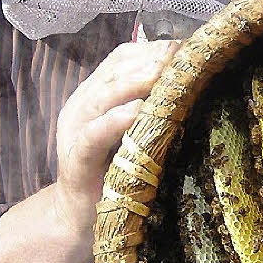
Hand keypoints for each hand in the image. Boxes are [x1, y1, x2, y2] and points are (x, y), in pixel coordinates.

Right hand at [52, 39, 176, 237]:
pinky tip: (138, 111)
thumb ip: (149, 107)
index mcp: (94, 95)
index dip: (151, 49)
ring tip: (162, 72)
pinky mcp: (76, 159)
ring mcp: (75, 132)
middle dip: (148, 60)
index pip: (120, 59)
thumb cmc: (115, 171)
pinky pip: (94, 135)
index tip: (183, 46)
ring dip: (134, 82)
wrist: (79, 217)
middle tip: (178, 52)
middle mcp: (81, 107)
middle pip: (113, 72)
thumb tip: (187, 82)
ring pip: (102, 97)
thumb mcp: (133, 132)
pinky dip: (115, 120)